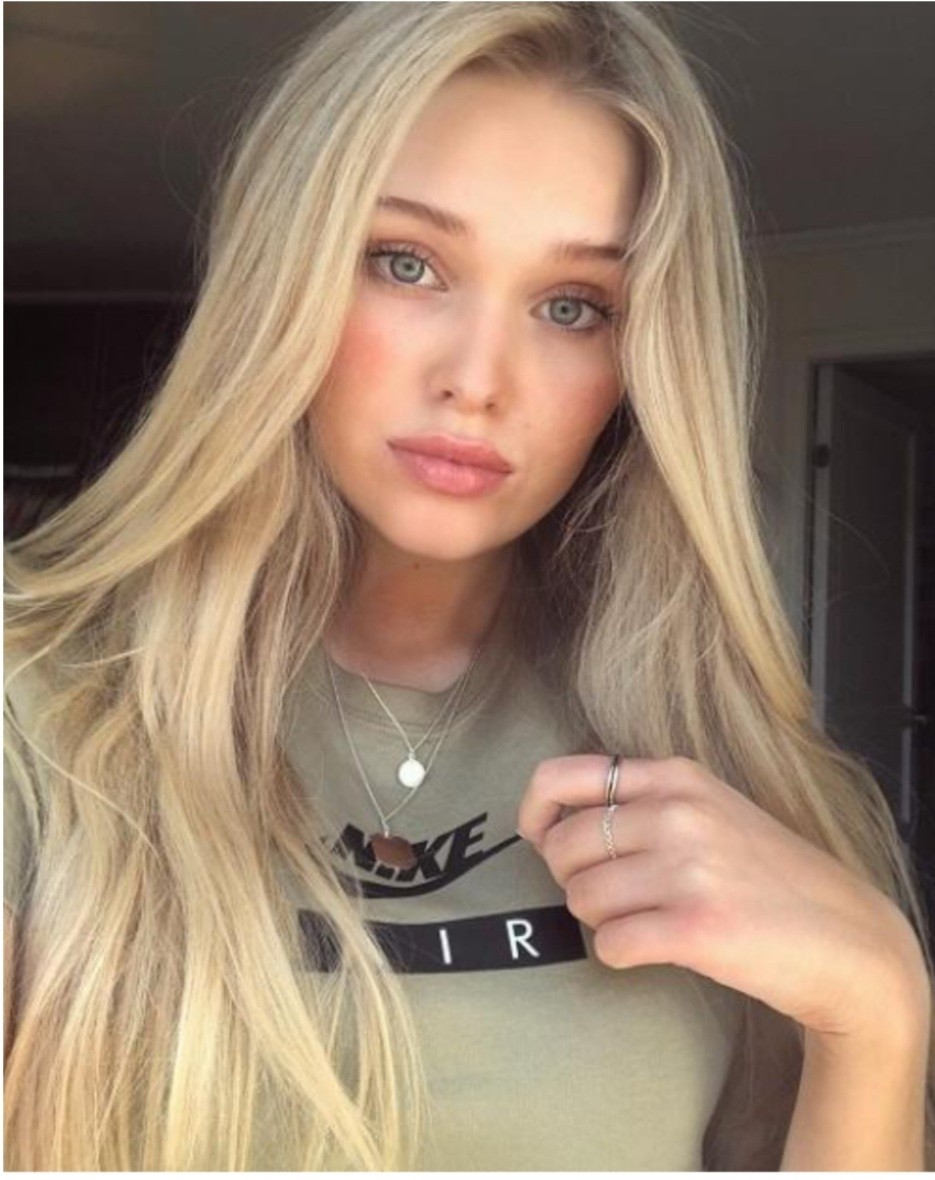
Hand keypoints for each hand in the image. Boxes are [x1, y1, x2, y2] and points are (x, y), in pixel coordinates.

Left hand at [516, 754, 929, 1046]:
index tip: (537, 837)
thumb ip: (643, 803)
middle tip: (613, 896)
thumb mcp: (711, 808)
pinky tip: (653, 948)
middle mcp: (677, 813)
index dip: (533, 811)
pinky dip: (619, 953)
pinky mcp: (695, 926)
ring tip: (644, 920)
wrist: (845, 939)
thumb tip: (556, 823)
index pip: (561, 776)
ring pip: (580, 898)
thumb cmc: (768, 877)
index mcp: (675, 777)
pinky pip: (609, 943)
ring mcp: (687, 867)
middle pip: (563, 847)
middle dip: (573, 880)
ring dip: (600, 919)